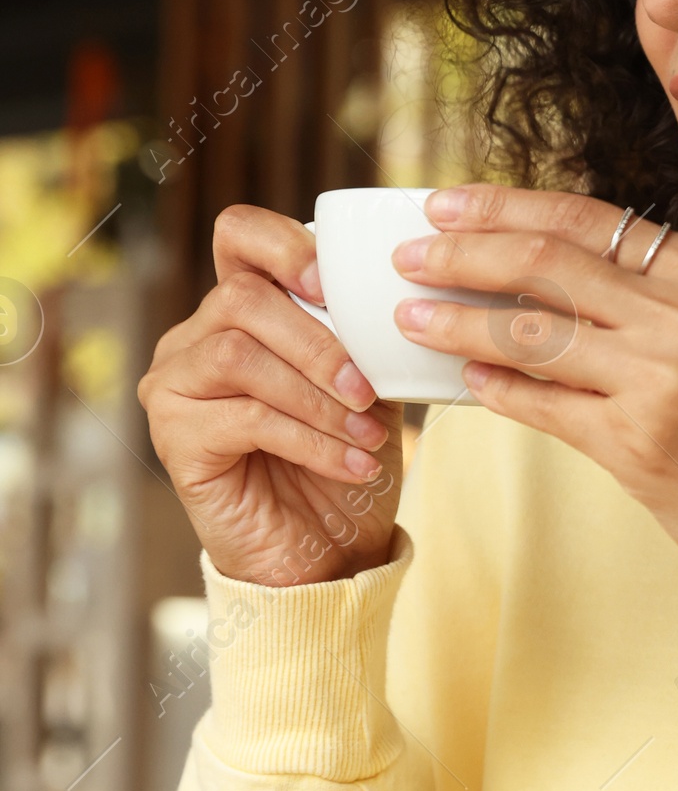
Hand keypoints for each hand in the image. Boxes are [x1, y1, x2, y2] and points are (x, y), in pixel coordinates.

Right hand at [138, 205, 401, 587]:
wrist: (326, 554)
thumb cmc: (346, 463)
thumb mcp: (370, 389)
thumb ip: (363, 336)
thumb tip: (390, 298)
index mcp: (241, 310)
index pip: (238, 236)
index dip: (284, 246)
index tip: (334, 286)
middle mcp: (195, 339)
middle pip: (241, 298)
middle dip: (318, 344)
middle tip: (368, 393)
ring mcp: (175, 386)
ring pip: (237, 354)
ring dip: (316, 397)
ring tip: (366, 436)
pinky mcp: (174, 438)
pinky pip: (243, 417)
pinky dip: (310, 440)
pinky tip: (350, 464)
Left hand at [392, 185, 677, 601]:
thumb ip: (657, 298)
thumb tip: (549, 273)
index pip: (585, 219)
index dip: (503, 207)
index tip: (445, 205)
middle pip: (545, 263)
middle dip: (461, 255)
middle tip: (407, 257)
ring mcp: (661, 376)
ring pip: (529, 333)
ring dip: (457, 324)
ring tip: (410, 319)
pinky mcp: (637, 441)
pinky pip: (542, 405)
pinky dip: (496, 392)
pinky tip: (465, 385)